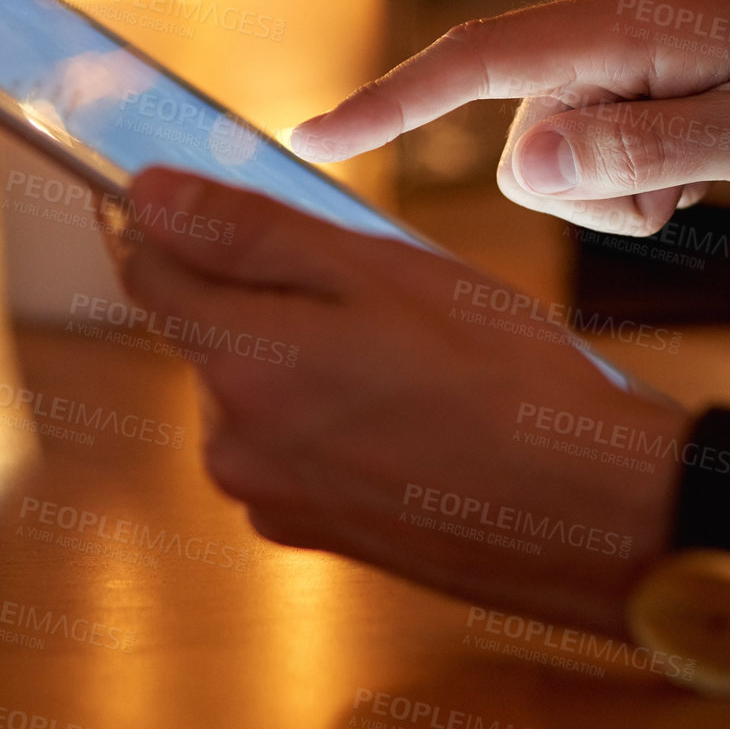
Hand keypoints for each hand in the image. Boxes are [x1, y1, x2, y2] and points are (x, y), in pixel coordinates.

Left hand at [113, 167, 690, 635]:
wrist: (585, 514)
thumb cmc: (500, 379)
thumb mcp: (379, 270)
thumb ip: (249, 231)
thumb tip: (144, 195)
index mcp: (239, 365)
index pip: (148, 269)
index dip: (176, 220)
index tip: (223, 199)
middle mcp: (231, 445)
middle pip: (209, 333)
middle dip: (271, 297)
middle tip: (376, 287)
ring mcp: (270, 498)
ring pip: (257, 391)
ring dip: (307, 360)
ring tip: (411, 360)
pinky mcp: (313, 533)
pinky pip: (296, 447)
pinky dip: (336, 419)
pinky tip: (414, 415)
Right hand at [292, 0, 729, 234]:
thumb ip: (640, 151)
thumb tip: (529, 165)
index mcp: (619, 21)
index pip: (475, 60)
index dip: (387, 103)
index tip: (311, 135)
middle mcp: (594, 11)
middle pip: (528, 143)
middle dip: (596, 191)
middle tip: (687, 186)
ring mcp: (607, 27)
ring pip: (558, 147)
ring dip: (622, 179)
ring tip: (702, 160)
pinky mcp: (623, 45)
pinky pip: (589, 127)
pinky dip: (634, 158)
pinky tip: (696, 145)